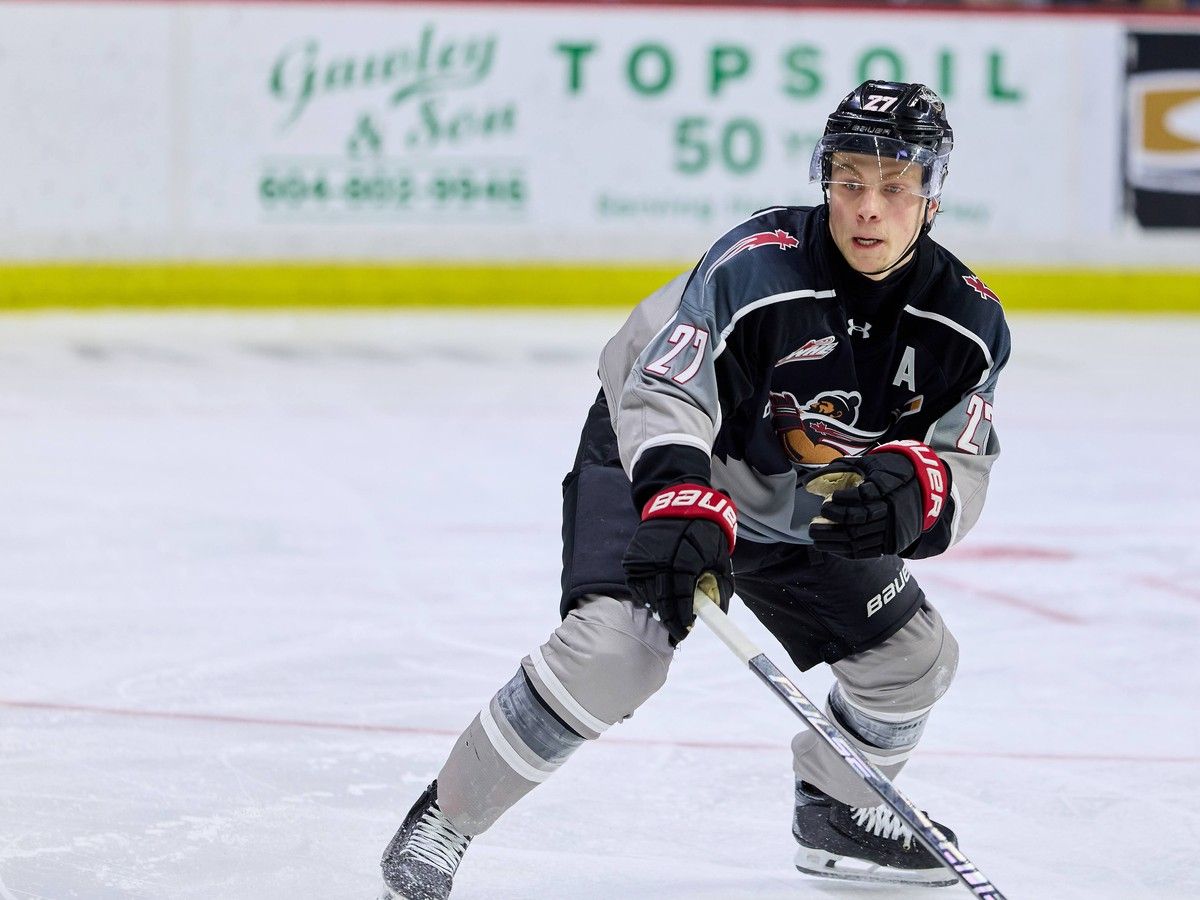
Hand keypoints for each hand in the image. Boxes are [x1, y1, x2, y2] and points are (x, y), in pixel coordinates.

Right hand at [622, 484, 736, 642]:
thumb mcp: (719, 557)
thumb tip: (719, 612)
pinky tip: (656, 600)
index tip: (686, 631)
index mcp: (684, 562)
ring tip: (668, 617)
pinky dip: (646, 596)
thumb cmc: (704, 532)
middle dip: (670, 621)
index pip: (681, 600)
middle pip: (662, 603)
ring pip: (647, 597)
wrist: (677, 506)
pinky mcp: (632, 559)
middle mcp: (660, 562)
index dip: (683, 619)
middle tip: (677, 633)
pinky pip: (637, 586)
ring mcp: (643, 561)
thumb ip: (720, 585)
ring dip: (658, 609)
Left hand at [807, 441, 947, 557]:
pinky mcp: (893, 543)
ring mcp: (893, 529)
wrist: (926, 488)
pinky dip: (846, 551)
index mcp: (889, 487)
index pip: (863, 497)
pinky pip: (867, 552)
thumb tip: (812, 478)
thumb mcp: (872, 464)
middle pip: (858, 521)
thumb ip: (845, 467)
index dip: (843, 500)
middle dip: (832, 524)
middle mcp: (892, 510)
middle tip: (813, 524)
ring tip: (815, 537)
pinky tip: (831, 547)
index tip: (829, 499)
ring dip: (834, 541)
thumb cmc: (892, 472)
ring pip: (860, 539)